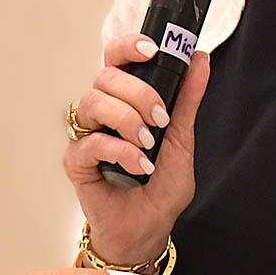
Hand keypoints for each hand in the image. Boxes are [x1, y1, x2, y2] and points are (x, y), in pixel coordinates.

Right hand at [64, 35, 210, 266]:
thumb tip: (200, 60)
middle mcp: (102, 112)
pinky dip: (120, 150)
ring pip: (92, 102)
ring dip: (127, 119)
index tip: (152, 49)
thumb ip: (187, 99)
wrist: (150, 228)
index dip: (128, 46)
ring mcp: (86, 134)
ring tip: (148, 142)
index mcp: (125, 100)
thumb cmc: (161, 186)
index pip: (116, 59)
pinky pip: (90, 142)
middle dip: (138, 92)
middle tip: (160, 117)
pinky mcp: (76, 161)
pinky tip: (139, 165)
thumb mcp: (183, 138)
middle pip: (105, 77)